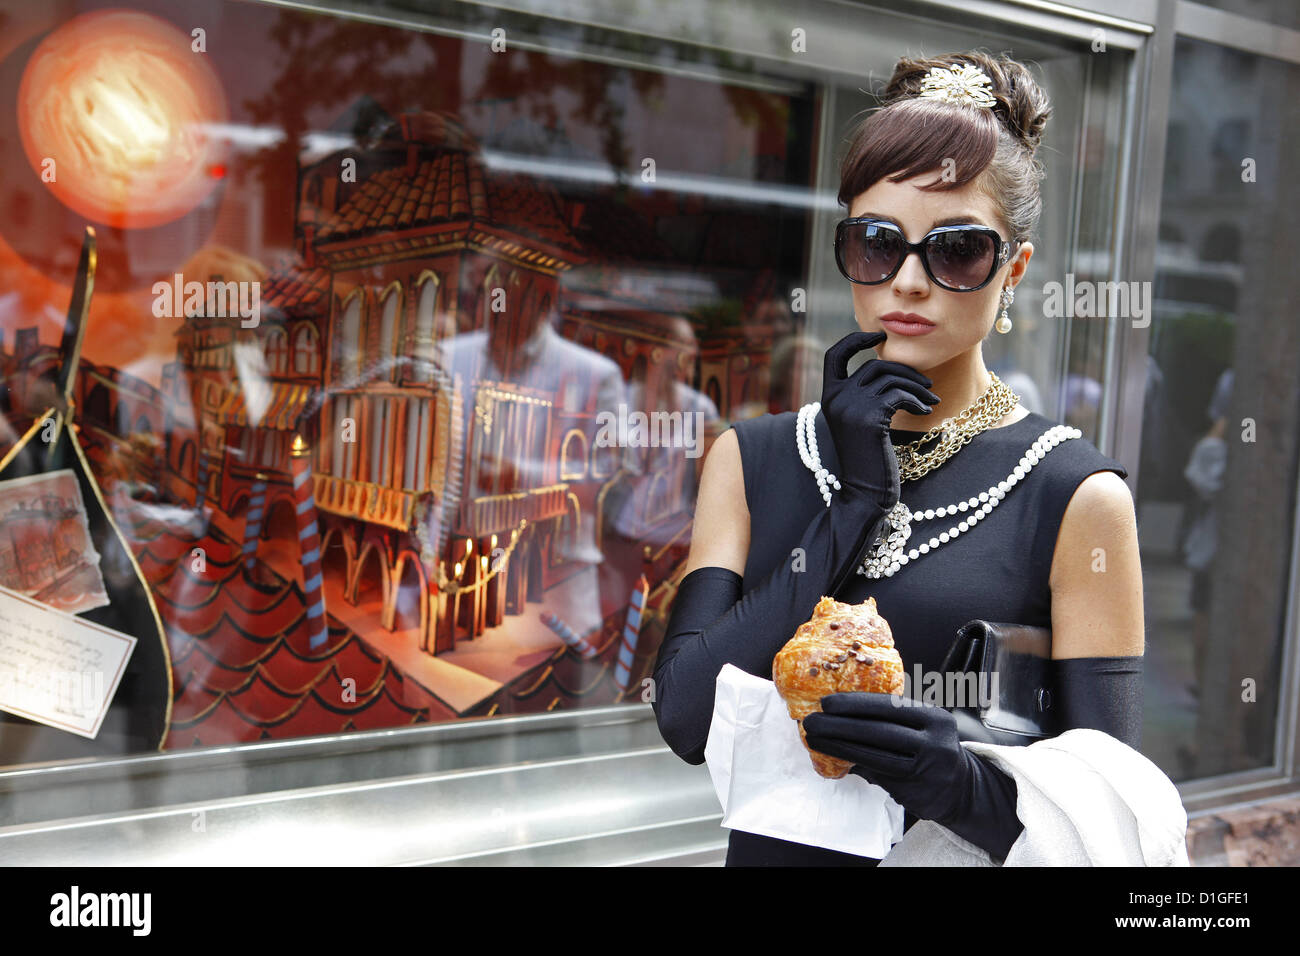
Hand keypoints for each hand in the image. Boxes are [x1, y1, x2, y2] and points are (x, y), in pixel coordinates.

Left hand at [801, 691, 969, 824]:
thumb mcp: (924, 727)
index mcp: (934, 718)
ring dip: (839, 747)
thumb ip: (893, 719)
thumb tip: (843, 710)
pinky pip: (877, 776)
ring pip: (874, 756)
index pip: (889, 706)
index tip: (827, 703)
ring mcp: (925, 770)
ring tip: (814, 739)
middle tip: (811, 721)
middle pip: (878, 731)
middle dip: (839, 726)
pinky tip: (834, 759)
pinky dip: (853, 766)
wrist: (962, 789)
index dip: (855, 704)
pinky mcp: (915, 793)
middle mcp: (934, 742)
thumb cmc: (931, 749)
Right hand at [819, 330, 939, 510]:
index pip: (834, 354)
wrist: (864, 492)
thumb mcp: (858, 422)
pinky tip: (927, 410)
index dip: (854, 340)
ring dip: (917, 386)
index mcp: (828, 397)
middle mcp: (835, 398)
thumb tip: (887, 367)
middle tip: (926, 384)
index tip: (877, 336)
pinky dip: (917, 399)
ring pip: (891, 378)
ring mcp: (851, 407)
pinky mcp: (870, 418)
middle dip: (905, 371)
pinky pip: (900, 395)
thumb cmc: (867, 459)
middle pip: (875, 365)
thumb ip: (862, 396)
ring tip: (931, 399)